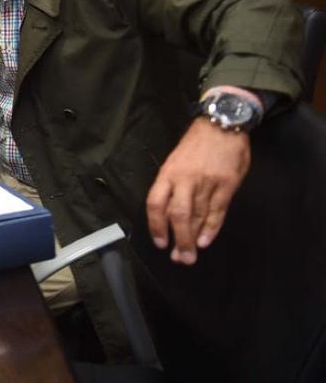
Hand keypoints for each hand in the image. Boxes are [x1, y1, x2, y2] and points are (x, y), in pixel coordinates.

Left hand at [145, 118, 250, 264]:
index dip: (156, 226)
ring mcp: (207, 182)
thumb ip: (173, 184)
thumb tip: (169, 212)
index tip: (160, 242)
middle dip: (177, 240)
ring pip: (198, 216)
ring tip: (190, 256)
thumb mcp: (176, 160)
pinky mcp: (226, 184)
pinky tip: (205, 241)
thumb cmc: (196, 144)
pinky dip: (211, 228)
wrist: (222, 124)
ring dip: (193, 239)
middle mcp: (185, 179)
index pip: (156, 203)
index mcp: (168, 173)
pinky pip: (217, 211)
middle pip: (178, 215)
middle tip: (179, 258)